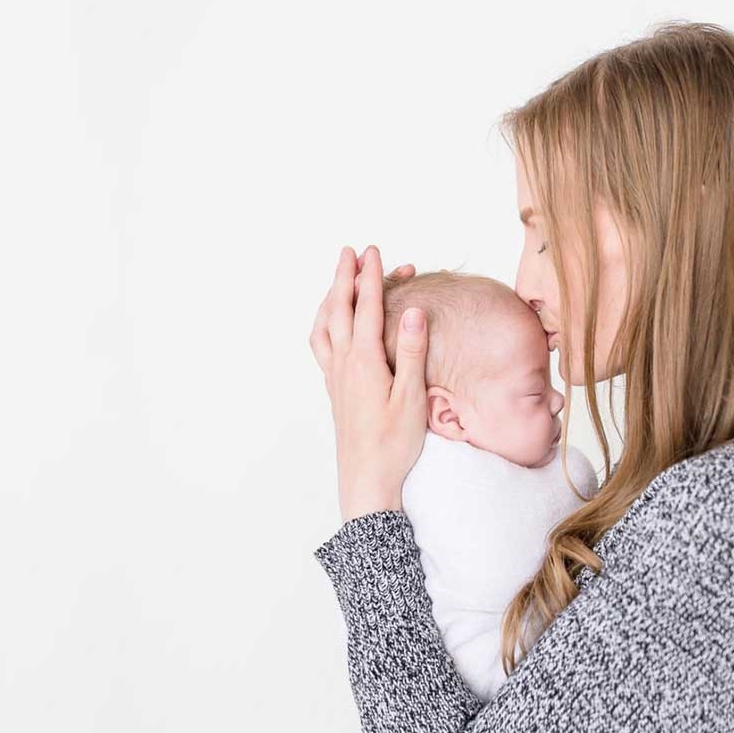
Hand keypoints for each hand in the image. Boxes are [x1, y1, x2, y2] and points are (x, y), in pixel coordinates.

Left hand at [309, 245, 428, 521]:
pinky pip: (321, 346)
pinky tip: (330, 327)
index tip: (374, 252)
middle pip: (339, 310)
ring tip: (338, 281)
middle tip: (351, 252)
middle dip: (345, 278)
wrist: (367, 480)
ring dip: (331, 299)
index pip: (366, 308)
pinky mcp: (334, 390)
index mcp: (364, 362)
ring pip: (324, 327)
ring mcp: (335, 377)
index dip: (370, 277)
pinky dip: (324, 325)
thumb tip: (412, 310)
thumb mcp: (412, 398)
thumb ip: (411, 352)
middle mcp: (344, 365)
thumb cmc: (393, 444)